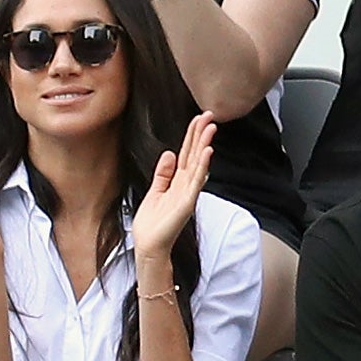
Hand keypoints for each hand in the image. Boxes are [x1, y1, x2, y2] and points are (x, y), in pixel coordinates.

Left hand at [132, 111, 214, 258]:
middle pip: (195, 154)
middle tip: (210, 115)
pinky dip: (202, 166)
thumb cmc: (152, 223)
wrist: (149, 246)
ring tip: (211, 127)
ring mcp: (188, 193)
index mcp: (178, 181)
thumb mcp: (155, 191)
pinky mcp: (187, 202)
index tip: (198, 118)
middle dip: (201, 134)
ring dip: (205, 145)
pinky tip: (207, 152)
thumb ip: (163, 173)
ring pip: (198, 164)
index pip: (187, 153)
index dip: (192, 135)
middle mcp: (186, 185)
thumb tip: (169, 153)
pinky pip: (196, 181)